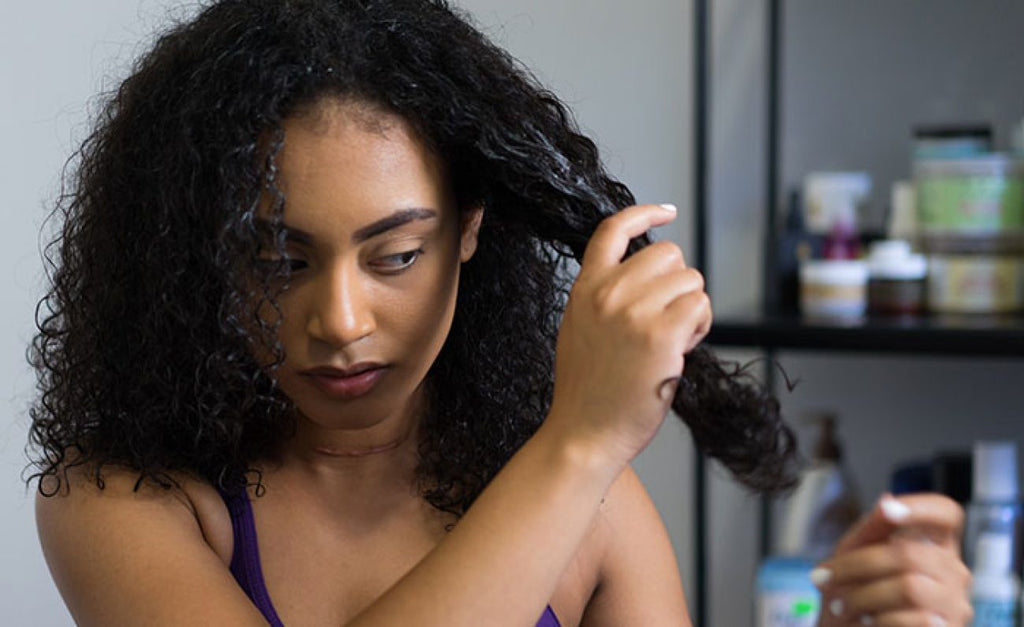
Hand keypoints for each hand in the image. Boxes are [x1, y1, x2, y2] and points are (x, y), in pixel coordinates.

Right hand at [546, 203, 710, 465]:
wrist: (583, 434)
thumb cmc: (587, 392)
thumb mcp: (579, 328)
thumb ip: (604, 296)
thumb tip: (646, 276)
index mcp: (585, 288)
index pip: (612, 229)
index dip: (644, 214)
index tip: (667, 212)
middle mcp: (608, 292)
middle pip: (670, 254)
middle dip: (678, 284)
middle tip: (664, 322)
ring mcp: (634, 311)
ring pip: (692, 281)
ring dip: (691, 309)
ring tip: (668, 344)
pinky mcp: (661, 334)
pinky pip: (701, 306)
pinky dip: (700, 327)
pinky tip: (680, 351)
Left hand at [814, 493, 971, 626]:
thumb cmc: (853, 597)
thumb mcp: (853, 556)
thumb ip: (871, 530)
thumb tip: (887, 500)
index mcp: (933, 545)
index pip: (946, 514)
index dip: (921, 508)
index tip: (887, 510)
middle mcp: (953, 572)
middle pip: (910, 553)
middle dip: (856, 565)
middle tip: (823, 579)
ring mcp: (956, 605)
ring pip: (910, 587)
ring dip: (862, 596)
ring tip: (840, 606)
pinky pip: (917, 620)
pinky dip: (879, 620)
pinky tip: (866, 622)